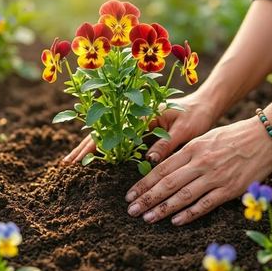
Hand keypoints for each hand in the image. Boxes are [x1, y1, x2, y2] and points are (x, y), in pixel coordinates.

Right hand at [62, 92, 215, 163]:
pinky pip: (119, 140)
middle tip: (66, 166)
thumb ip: (167, 143)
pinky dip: (106, 150)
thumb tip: (148, 161)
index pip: (110, 130)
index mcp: (141, 114)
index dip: (92, 145)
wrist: (205, 104)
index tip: (77, 160)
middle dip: (83, 148)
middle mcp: (134, 117)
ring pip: (108, 136)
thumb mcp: (185, 129)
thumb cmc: (197, 114)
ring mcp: (135, 123)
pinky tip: (98, 160)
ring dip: (91, 150)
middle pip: (102, 132)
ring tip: (75, 164)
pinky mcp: (141, 129)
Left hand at [125, 117, 271, 225]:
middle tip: (131, 210)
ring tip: (146, 218)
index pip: (161, 169)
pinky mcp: (229, 189)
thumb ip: (186, 152)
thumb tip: (165, 167)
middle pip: (167, 183)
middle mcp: (200, 163)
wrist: (264, 137)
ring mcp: (215, 177)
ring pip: (183, 196)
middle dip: (147, 198)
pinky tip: (175, 221)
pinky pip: (206, 204)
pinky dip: (189, 214)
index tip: (130, 194)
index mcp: (192, 148)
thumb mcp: (204, 138)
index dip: (144, 183)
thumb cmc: (232, 136)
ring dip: (162, 209)